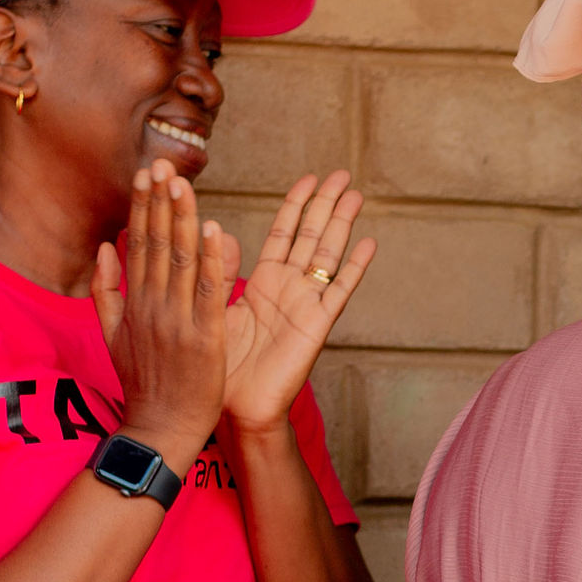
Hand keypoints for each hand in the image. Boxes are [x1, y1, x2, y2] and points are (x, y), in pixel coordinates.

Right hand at [94, 161, 237, 463]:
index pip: (138, 244)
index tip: (146, 173)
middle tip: (162, 163)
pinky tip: (215, 230)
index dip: (143, 207)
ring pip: (180, 261)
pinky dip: (211, 261)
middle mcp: (152, 306)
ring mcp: (177, 321)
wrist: (160, 429)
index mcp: (134, 302)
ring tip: (183, 182)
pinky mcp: (204, 339)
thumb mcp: (112, 335)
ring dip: (183, 219)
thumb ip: (106, 289)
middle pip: (157, 244)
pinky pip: (208, 293)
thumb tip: (103, 246)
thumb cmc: (142, 384)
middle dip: (160, 201)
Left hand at [221, 172, 375, 436]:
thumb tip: (216, 231)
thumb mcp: (213, 307)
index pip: (284, 234)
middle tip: (342, 174)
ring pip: (328, 254)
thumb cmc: (220, 365)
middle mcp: (290, 289)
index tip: (309, 178)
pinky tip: (369, 244)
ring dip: (342, 224)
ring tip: (356, 195)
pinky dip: (355, 268)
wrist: (234, 407)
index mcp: (264, 283)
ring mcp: (306, 305)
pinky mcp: (316, 325)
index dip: (296, 205)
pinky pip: (339, 291)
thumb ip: (219, 271)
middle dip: (327, 204)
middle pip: (312, 236)